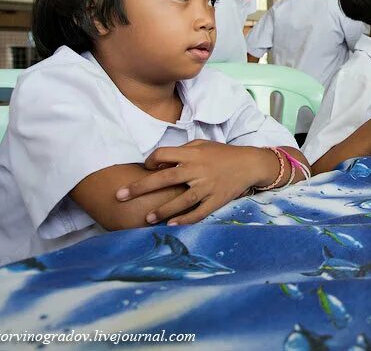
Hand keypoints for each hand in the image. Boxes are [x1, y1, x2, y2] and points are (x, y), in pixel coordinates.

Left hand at [117, 140, 278, 224]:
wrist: (250, 163)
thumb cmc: (222, 154)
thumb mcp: (202, 145)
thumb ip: (181, 151)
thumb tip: (158, 162)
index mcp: (193, 154)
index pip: (163, 155)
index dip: (150, 162)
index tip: (145, 169)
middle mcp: (198, 170)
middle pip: (165, 178)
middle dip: (140, 187)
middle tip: (120, 196)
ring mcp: (208, 186)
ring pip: (182, 200)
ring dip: (163, 210)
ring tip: (147, 218)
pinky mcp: (218, 199)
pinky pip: (200, 212)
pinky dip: (186, 220)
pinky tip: (173, 225)